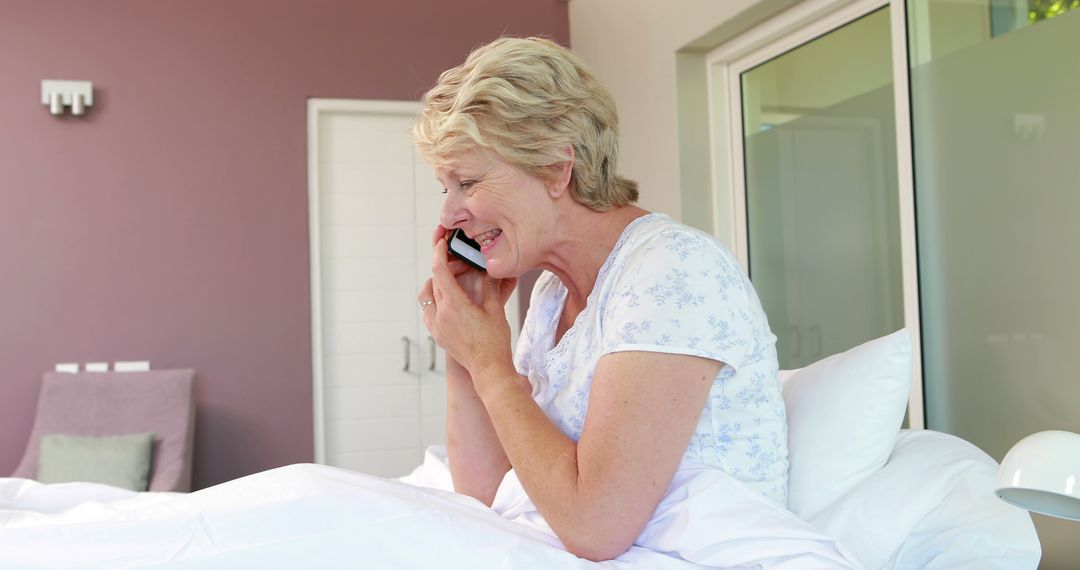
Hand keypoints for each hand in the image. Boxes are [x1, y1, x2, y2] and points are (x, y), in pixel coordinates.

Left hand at [418, 228, 517, 375]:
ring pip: (427, 296)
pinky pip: (428, 312)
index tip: (441, 242)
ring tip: (452, 283)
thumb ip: (490, 286)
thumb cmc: (494, 342)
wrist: (489, 369)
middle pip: (435, 281)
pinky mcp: (438, 335)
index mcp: (455, 304)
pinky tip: (448, 303)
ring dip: (436, 284)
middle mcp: (441, 314)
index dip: (439, 253)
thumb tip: (490, 269)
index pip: (440, 270)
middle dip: (444, 268)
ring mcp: (437, 326)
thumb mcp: (496, 309)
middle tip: (460, 266)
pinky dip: (434, 302)